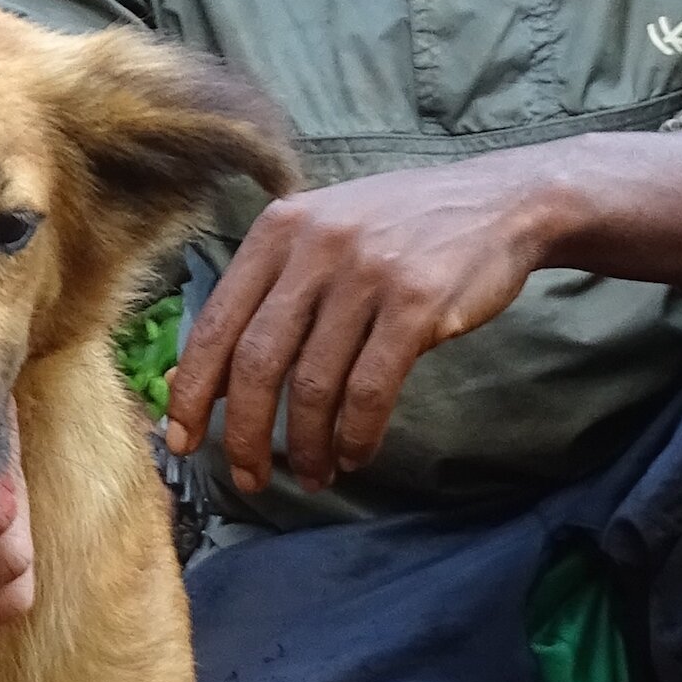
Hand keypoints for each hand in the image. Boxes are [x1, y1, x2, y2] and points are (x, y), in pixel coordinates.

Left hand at [166, 154, 567, 492]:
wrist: (499, 203)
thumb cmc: (399, 233)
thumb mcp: (321, 241)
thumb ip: (263, 299)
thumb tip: (191, 380)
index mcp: (277, 230)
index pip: (215, 323)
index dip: (193, 392)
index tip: (182, 440)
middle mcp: (315, 246)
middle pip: (257, 362)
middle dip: (245, 433)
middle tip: (247, 477)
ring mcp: (366, 272)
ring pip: (314, 383)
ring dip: (309, 444)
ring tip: (314, 475)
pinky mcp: (416, 302)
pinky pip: (370, 388)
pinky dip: (356, 433)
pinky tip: (355, 454)